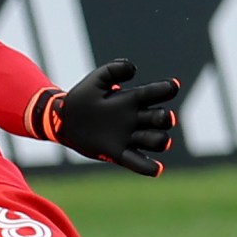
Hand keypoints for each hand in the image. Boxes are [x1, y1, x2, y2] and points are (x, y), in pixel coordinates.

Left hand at [40, 59, 178, 175]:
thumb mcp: (96, 80)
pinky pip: (138, 163)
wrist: (64, 120)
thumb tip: (133, 68)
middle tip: (161, 116)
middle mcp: (135, 119)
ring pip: (156, 141)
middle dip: (165, 118)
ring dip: (159, 140)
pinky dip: (149, 167)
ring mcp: (129, 137)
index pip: (155, 93)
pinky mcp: (119, 154)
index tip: (172, 86)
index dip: (166, 90)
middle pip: (162, 119)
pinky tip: (156, 168)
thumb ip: (113, 70)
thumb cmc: (83, 98)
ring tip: (157, 139)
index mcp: (132, 99)